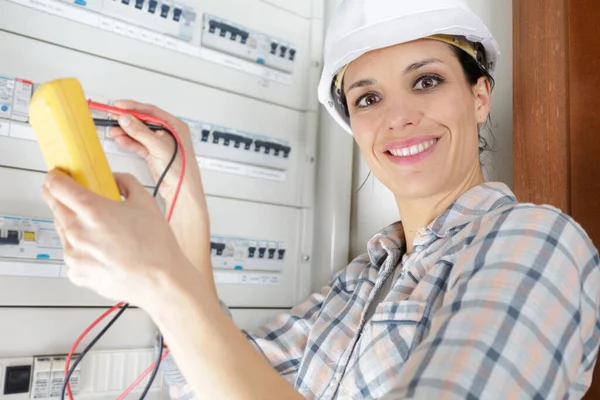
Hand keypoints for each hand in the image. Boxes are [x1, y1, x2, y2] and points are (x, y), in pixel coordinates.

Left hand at [41, 169, 197, 304]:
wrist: (160, 281)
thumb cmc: (155, 247)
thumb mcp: (146, 203)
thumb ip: (126, 182)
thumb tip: (114, 179)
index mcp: (93, 211)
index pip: (57, 186)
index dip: (54, 177)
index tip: (56, 177)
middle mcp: (78, 232)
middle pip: (54, 207)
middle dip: (60, 199)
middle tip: (75, 199)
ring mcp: (74, 255)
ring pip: (63, 231)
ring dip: (73, 225)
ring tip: (100, 232)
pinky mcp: (76, 273)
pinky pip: (72, 255)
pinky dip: (81, 250)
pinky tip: (102, 251)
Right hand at [108, 100, 202, 203]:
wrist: (182, 190)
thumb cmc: (182, 169)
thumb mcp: (159, 146)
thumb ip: (141, 132)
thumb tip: (127, 119)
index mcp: (175, 126)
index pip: (152, 112)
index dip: (135, 107)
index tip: (120, 105)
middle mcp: (168, 133)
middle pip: (144, 122)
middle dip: (128, 120)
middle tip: (113, 116)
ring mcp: (160, 144)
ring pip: (139, 133)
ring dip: (126, 131)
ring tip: (113, 129)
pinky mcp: (153, 154)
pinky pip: (138, 144)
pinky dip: (129, 142)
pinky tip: (120, 139)